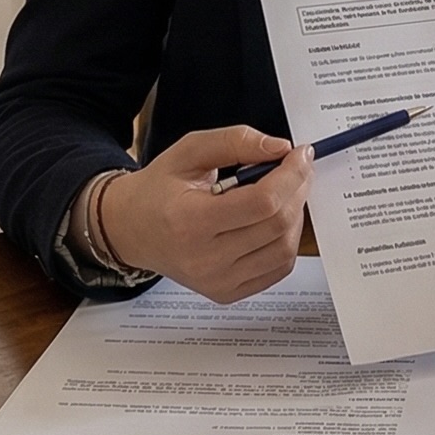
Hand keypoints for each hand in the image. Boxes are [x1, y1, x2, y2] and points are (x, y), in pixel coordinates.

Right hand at [99, 126, 313, 302]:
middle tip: (298, 168)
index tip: (300, 154)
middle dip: (298, 189)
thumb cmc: (159, 190)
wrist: (133, 230)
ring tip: (285, 192)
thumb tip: (280, 148)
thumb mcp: (189, 151)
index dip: (291, 175)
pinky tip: (275, 219)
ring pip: (284, 249)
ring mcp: (217, 282)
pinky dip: (286, 240)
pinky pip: (278, 269)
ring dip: (296, 215)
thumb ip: (235, 142)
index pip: (261, 202)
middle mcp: (203, 260)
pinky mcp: (228, 293)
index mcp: (189, 222)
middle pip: (277, 225)